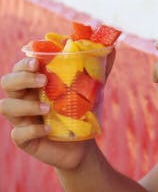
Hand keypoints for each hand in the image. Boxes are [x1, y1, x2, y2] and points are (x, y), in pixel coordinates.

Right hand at [0, 52, 114, 169]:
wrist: (82, 145)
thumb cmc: (81, 112)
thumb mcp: (92, 88)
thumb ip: (99, 67)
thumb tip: (112, 47)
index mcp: (35, 84)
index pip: (19, 69)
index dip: (23, 64)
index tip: (37, 62)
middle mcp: (24, 99)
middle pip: (6, 83)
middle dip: (22, 79)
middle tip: (44, 81)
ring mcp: (21, 119)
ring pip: (6, 107)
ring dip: (25, 105)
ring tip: (47, 108)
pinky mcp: (24, 139)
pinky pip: (18, 133)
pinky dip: (32, 130)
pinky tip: (48, 128)